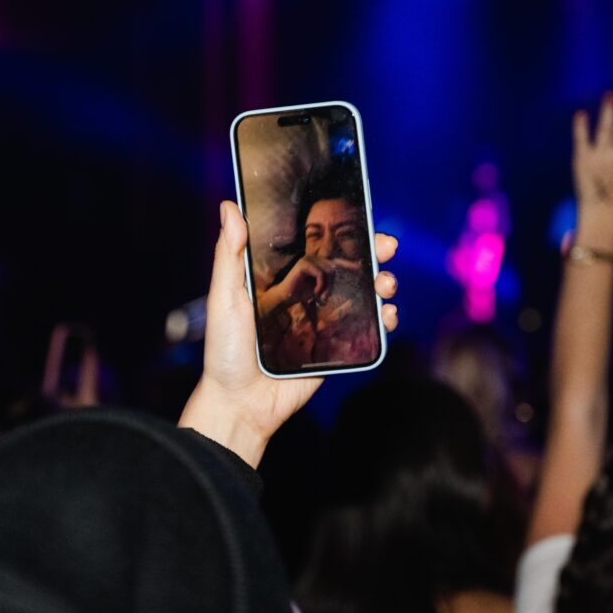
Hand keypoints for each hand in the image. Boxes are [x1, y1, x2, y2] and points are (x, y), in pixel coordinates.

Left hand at [179, 200, 399, 467]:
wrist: (242, 404)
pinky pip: (368, 329)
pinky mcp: (337, 347)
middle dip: (373, 252)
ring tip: (385, 284)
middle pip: (348, 266)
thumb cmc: (226, 352)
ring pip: (363, 294)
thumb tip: (229, 208)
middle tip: (386, 246)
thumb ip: (229, 255)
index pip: (316, 245)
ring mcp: (325, 320)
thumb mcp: (225, 298)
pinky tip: (387, 314)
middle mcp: (307, 295)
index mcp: (282, 279)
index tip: (358, 215)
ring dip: (383, 283)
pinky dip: (384, 319)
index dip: (340, 230)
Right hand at [259, 253, 362, 314]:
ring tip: (321, 297)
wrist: (285, 296)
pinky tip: (316, 293)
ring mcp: (309, 259)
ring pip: (329, 272)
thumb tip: (345, 280)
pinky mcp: (304, 263)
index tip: (362, 265)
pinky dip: (321, 286)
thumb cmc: (302, 292)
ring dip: (327, 287)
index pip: (338, 261)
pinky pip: (321, 274)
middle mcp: (315, 258)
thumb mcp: (320, 287)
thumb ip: (330, 282)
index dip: (350, 263)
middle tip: (325, 298)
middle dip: (332, 285)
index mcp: (320, 262)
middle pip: (334, 269)